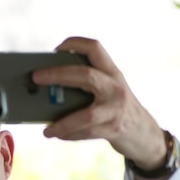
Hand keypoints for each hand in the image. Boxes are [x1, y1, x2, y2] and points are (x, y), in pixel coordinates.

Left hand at [32, 37, 166, 173]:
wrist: (143, 132)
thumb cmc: (115, 108)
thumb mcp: (108, 89)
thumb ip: (87, 85)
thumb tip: (47, 89)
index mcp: (112, 72)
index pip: (95, 48)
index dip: (74, 44)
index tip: (56, 49)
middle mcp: (116, 87)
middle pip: (85, 75)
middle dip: (57, 75)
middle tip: (36, 77)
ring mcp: (115, 109)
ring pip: (86, 115)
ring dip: (62, 123)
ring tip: (47, 131)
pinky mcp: (113, 129)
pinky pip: (86, 133)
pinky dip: (69, 134)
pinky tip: (58, 135)